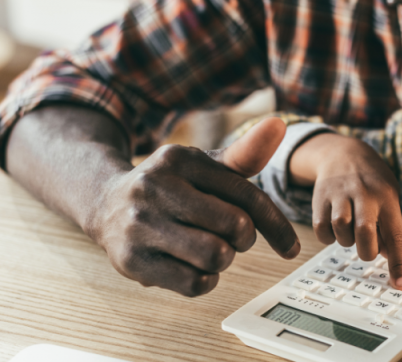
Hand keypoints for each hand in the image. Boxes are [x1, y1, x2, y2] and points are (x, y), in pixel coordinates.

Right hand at [90, 118, 299, 296]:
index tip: (291, 248)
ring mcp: (139, 225)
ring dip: (224, 259)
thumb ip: (244, 154)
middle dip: (243, 239)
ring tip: (209, 248)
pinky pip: (194, 283)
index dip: (276, 225)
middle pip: (236, 227)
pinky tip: (193, 265)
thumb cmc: (172, 185)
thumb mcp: (204, 165)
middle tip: (232, 238)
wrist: (105, 204)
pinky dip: (205, 280)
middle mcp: (155, 188)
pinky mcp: (132, 261)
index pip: (247, 195)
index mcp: (179, 160)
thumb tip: (279, 124)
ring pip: (217, 256)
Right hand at [290, 134, 401, 290]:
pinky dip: (328, 237)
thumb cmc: (371, 182)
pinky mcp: (320, 198)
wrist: (343, 152)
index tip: (401, 286)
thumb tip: (389, 257)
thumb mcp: (389, 197)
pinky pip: (322, 230)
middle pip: (364, 233)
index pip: (396, 235)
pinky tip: (334, 227)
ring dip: (346, 241)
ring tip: (350, 231)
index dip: (398, 264)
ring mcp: (340, 194)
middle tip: (367, 249)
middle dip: (366, 251)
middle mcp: (364, 194)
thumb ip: (390, 227)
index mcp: (387, 197)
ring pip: (341, 231)